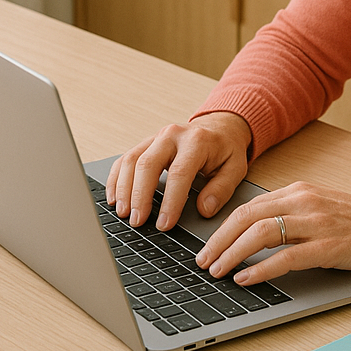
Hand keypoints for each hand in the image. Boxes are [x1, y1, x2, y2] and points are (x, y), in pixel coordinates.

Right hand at [106, 112, 251, 228]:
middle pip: (148, 164)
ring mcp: (156, 137)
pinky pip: (124, 159)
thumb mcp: (235, 168)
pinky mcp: (145, 143)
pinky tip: (114, 198)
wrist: (219, 127)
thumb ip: (221, 189)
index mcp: (197, 141)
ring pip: (131, 160)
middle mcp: (172, 135)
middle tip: (138, 221)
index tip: (165, 223)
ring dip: (124, 189)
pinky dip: (116, 179)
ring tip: (124, 213)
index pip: (179, 172)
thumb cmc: (225, 150)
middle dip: (140, 196)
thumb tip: (204, 209)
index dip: (170, 200)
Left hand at [194, 181, 350, 284]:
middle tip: (202, 261)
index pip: (249, 205)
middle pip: (247, 216)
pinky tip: (246, 278)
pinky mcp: (328, 247)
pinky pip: (285, 257)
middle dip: (218, 240)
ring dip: (233, 253)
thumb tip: (252, 235)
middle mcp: (304, 201)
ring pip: (261, 233)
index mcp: (298, 191)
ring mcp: (316, 223)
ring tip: (218, 271)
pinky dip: (260, 268)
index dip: (222, 226)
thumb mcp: (319, 207)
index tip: (206, 244)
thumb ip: (289, 214)